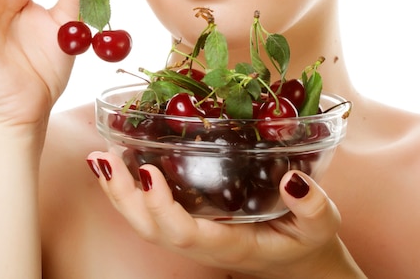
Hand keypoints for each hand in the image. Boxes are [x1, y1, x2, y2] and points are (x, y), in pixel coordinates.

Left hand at [87, 151, 364, 277]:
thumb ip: (312, 207)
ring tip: (99, 158)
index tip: (148, 173)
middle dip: (124, 196)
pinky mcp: (188, 221)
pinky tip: (116, 164)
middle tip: (104, 159)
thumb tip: (294, 179)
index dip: (161, 207)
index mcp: (229, 244)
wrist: (295, 260)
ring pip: (144, 222)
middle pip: (150, 228)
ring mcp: (191, 234)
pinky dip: (127, 190)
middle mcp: (202, 242)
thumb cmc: (305, 241)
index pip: (185, 233)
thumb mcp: (321, 226)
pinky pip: (149, 212)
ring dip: (118, 192)